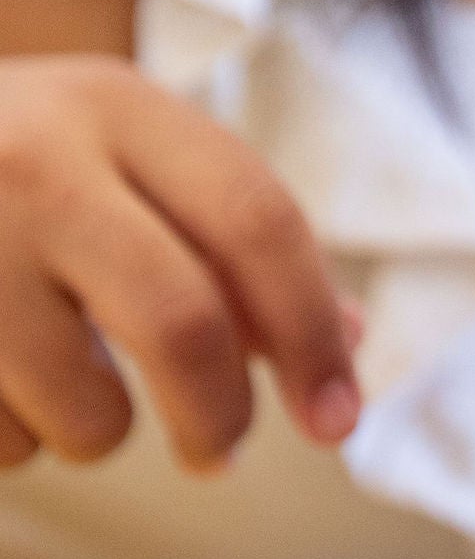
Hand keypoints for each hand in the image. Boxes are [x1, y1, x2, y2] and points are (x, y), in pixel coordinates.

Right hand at [0, 56, 360, 468]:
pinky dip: (8, 439)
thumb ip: (231, 250)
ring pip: (86, 409)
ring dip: (93, 434)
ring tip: (58, 387)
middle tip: (215, 452)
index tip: (336, 423)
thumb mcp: (116, 170)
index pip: (260, 223)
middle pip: (185, 325)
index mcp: (111, 105)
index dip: (316, 339)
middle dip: (219, 417)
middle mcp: (28, 153)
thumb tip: (355, 338)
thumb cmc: (4, 176)